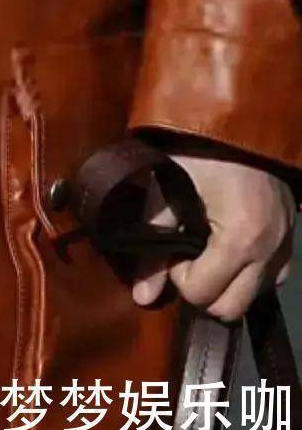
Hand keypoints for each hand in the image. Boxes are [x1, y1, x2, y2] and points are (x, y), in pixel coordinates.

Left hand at [129, 141, 295, 320]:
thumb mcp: (168, 188)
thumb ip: (153, 241)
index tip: (171, 248)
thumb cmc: (200, 149)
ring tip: (204, 247)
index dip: (179, 276)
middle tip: (186, 255)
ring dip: (224, 284)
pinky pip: (268, 281)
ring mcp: (286, 251)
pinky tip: (225, 246)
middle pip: (230, 308)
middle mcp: (271, 252)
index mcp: (242, 238)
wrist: (241, 120)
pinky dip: (245, 274)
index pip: (204, 294)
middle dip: (202, 289)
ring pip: (250, 298)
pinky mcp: (291, 246)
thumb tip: (141, 296)